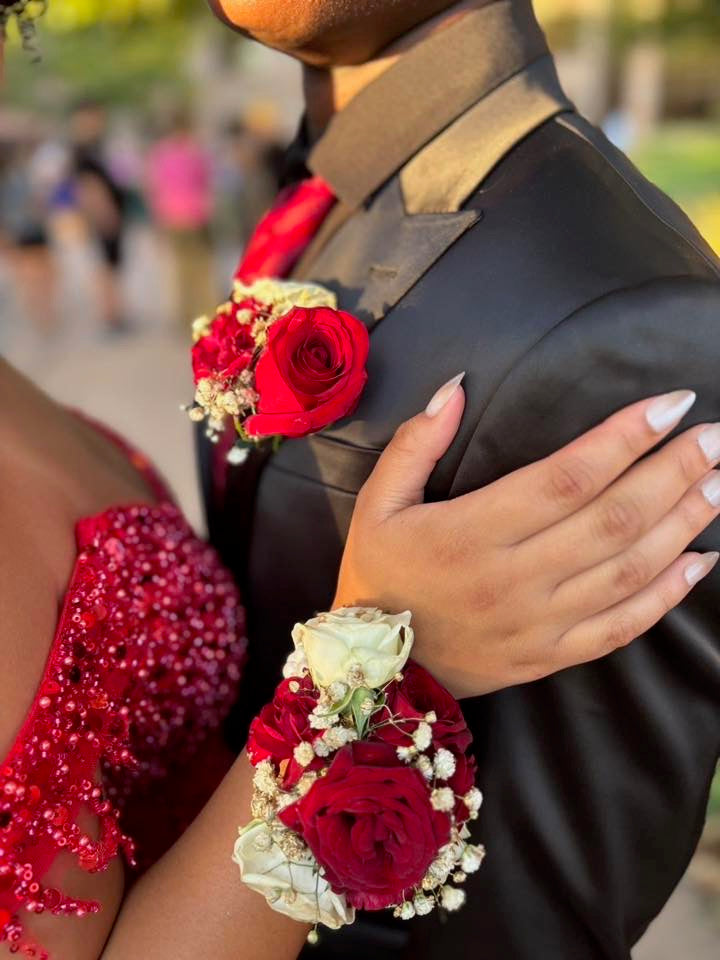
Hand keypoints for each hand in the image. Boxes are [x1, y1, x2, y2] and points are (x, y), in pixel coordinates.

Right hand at [334, 375, 719, 697]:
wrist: (376, 676)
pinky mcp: (551, 657)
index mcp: (471, 535)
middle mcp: (514, 580)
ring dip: (683, 523)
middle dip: (675, 472)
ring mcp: (539, 625)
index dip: (624, 438)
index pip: (566, 478)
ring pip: (628, 570)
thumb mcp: (377, 504)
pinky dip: (667, 595)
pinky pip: (621, 627)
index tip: (672, 405)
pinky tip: (702, 561)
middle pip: (613, 519)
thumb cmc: (378, 577)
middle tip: (718, 437)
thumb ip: (415, 443)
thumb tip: (456, 387)